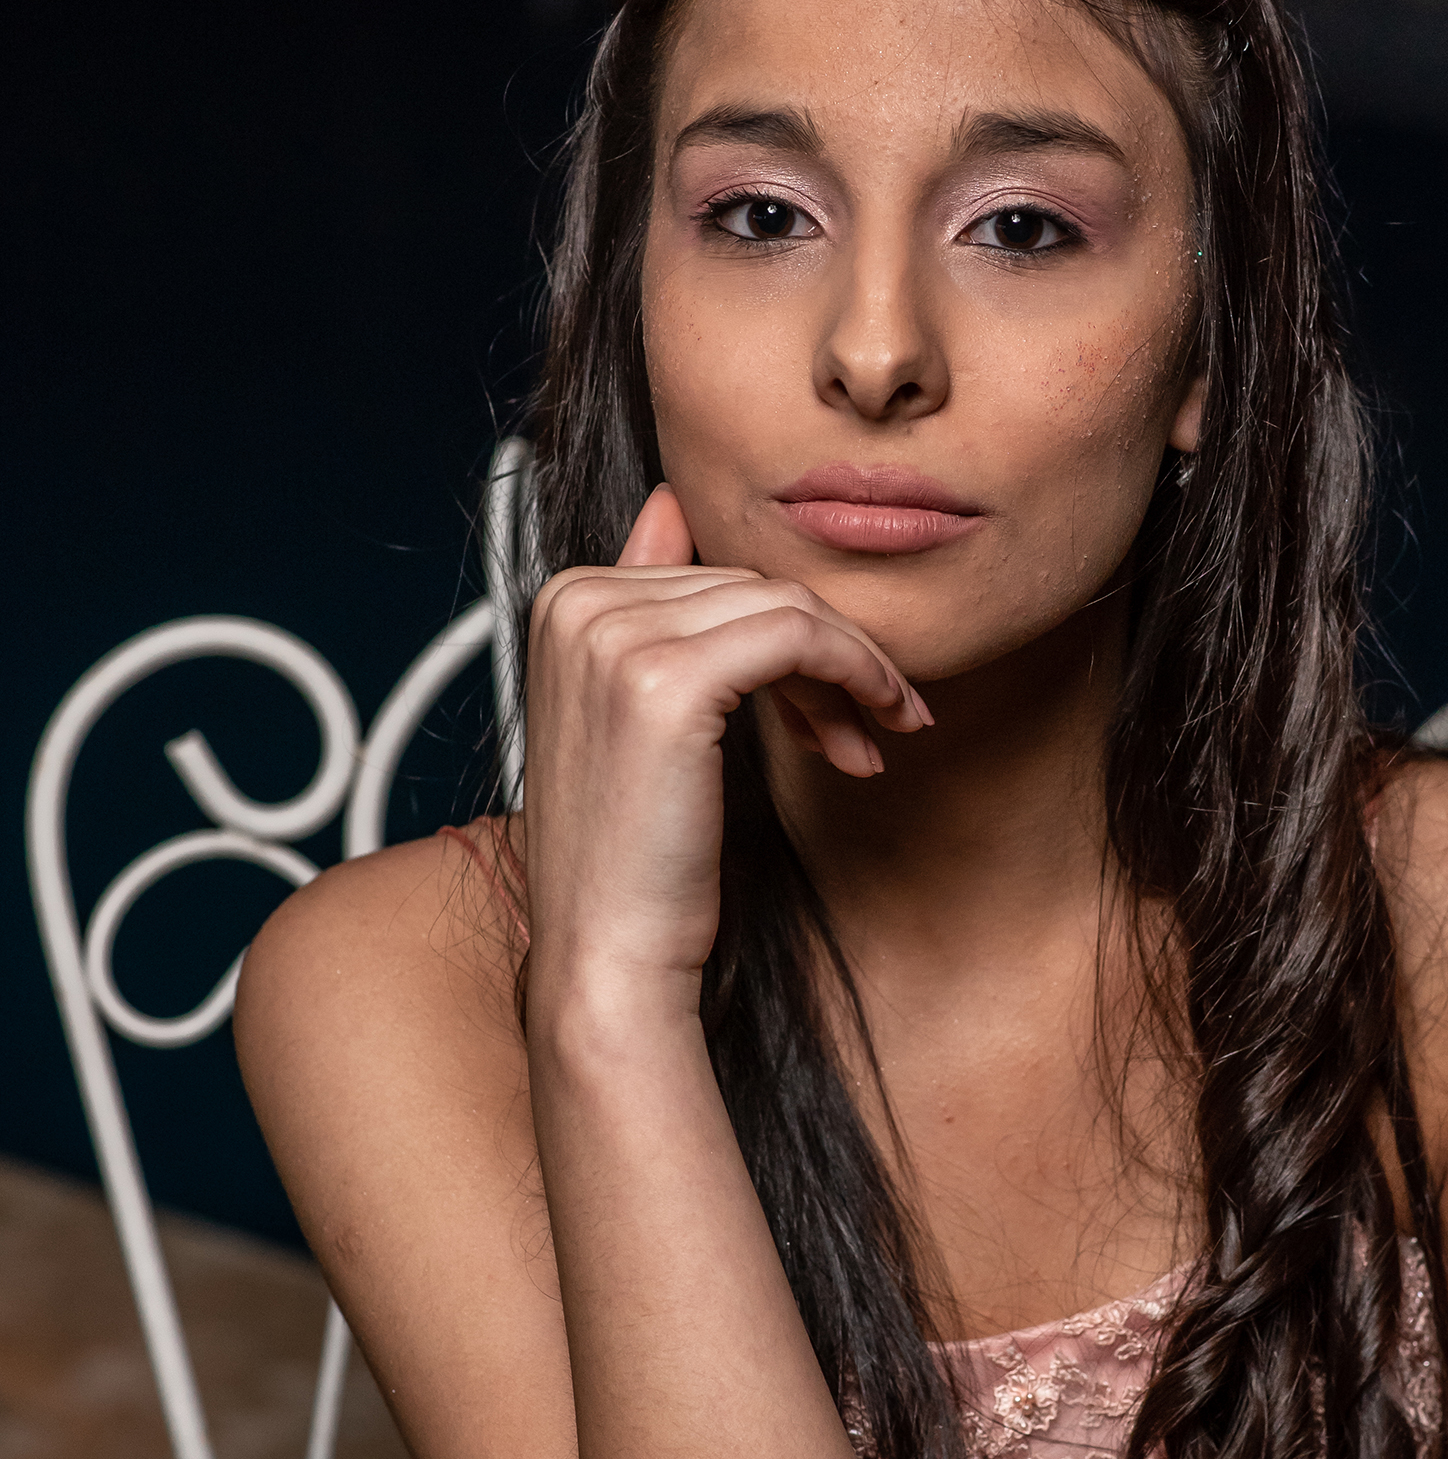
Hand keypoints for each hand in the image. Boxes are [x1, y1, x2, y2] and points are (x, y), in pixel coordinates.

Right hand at [521, 483, 931, 1000]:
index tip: (829, 699)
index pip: (713, 572)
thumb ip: (651, 606)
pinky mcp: (666, 680)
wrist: (610, 955)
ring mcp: (613, 636)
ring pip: (786, 606)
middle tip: (865, 735)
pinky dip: (857, 674)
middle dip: (825, 658)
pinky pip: (800, 636)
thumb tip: (675, 503)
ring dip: (849, 673)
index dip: (784, 634)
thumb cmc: (636, 855)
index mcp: (563, 599)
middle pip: (753, 584)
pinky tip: (873, 731)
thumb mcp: (637, 714)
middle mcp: (574, 601)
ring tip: (866, 745)